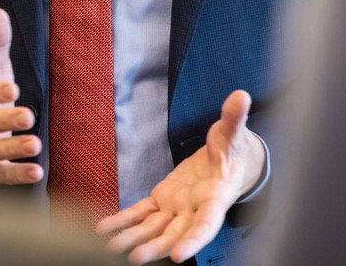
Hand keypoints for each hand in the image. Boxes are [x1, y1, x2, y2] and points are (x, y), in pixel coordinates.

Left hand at [97, 90, 264, 263]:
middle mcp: (195, 210)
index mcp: (216, 198)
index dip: (194, 240)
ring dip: (134, 239)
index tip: (179, 255)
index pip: (207, 224)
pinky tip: (105, 229)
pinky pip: (142, 214)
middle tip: (136, 259)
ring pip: (155, 229)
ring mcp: (177, 209)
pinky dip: (124, 221)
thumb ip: (234, 119)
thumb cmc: (232, 149)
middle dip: (156, 246)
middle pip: (176, 233)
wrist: (227, 161)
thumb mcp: (233, 133)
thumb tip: (241, 96)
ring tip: (112, 249)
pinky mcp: (162, 201)